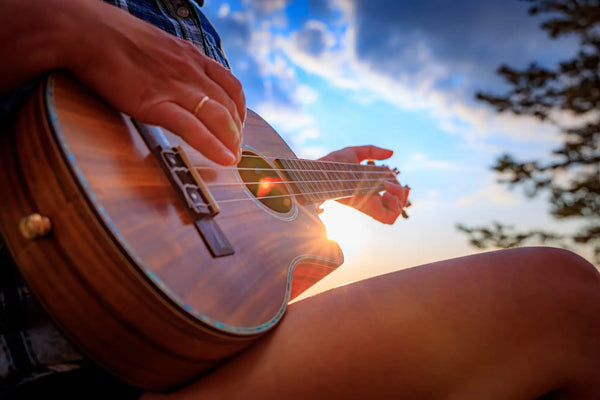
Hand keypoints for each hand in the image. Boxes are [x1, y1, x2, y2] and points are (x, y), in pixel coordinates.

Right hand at [1, 0, 244, 165]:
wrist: (86, 31)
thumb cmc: (113, 37)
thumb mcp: (157, 45)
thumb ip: (173, 64)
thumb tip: (173, 78)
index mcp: (192, 56)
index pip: (230, 85)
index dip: (240, 109)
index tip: (239, 125)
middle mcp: (190, 71)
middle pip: (228, 105)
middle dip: (237, 132)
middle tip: (237, 149)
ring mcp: (175, 87)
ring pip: (217, 117)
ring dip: (231, 141)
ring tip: (234, 157)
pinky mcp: (155, 103)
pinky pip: (192, 128)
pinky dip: (212, 146)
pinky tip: (223, 159)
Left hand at [318, 145, 409, 224]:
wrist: (321, 171)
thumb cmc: (333, 163)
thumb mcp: (355, 152)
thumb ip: (373, 151)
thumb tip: (391, 153)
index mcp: (369, 190)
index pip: (389, 199)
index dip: (399, 192)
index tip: (400, 182)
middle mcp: (370, 200)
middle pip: (394, 207)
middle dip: (402, 195)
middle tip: (393, 183)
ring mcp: (369, 205)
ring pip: (393, 215)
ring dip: (400, 200)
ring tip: (390, 186)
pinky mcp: (366, 208)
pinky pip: (387, 219)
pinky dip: (395, 209)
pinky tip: (389, 193)